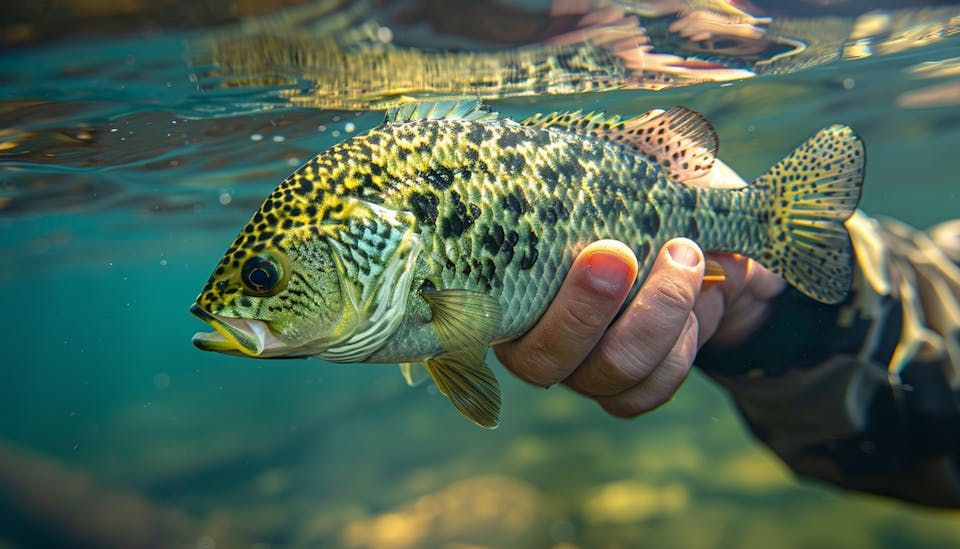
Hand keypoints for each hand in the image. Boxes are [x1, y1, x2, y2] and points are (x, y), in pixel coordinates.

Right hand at [494, 158, 784, 417]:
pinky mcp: (628, 389)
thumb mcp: (639, 157)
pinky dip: (676, 353)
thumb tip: (610, 134)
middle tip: (621, 253)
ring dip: (652, 317)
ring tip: (684, 255)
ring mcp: (583, 369)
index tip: (555, 248)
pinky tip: (696, 306)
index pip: (479, 311)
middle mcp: (536, 335)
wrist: (720, 243)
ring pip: (605, 374)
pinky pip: (642, 396)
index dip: (506, 294)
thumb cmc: (659, 193)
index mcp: (515, 280)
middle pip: (542, 359)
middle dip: (585, 309)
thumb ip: (620, 146)